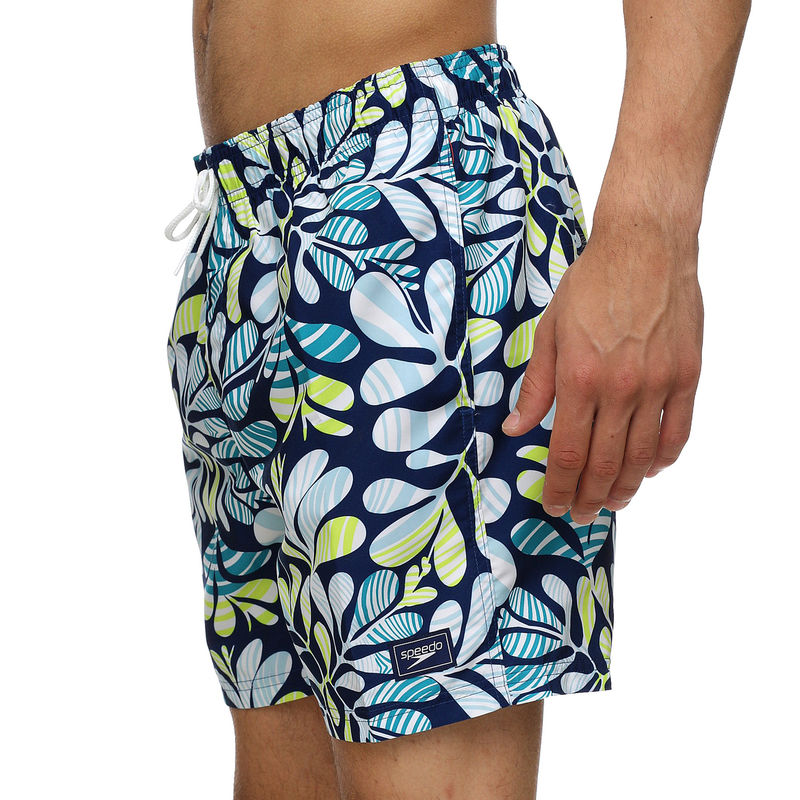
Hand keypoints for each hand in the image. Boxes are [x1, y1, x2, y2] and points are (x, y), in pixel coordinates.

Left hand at [501, 219, 703, 525]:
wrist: (645, 247)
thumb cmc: (590, 285)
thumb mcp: (549, 332)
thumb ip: (535, 387)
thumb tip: (513, 428)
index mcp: (579, 378)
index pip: (566, 453)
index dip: (558, 487)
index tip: (552, 505)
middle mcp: (620, 388)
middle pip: (604, 464)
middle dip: (588, 497)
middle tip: (579, 513)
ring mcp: (658, 384)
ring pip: (641, 457)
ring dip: (626, 487)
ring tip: (613, 503)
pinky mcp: (687, 375)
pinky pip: (677, 432)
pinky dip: (663, 459)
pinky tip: (651, 470)